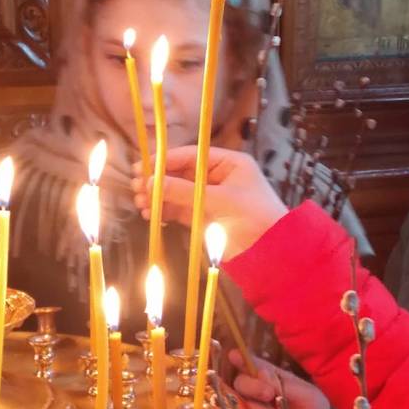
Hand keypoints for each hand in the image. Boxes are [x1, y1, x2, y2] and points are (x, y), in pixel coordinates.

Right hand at [132, 146, 287, 257]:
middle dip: (159, 180)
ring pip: (177, 194)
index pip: (192, 157)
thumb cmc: (256, 217)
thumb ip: (185, 192)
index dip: (166, 161)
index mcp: (229, 164)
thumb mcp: (221, 200)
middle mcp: (218, 178)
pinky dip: (165, 211)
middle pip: (181, 174)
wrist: (272, 252)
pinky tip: (150, 214)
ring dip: (158, 197)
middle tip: (136, 186)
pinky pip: (180, 211)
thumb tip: (151, 182)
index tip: (144, 167)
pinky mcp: (204, 218)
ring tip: (139, 202)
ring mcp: (210, 199)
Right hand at [229, 350, 334, 408]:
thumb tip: (261, 373)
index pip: (251, 365)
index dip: (240, 359)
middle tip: (270, 396)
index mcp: (271, 378)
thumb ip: (283, 384)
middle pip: (239, 385)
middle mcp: (257, 393)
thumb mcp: (306, 394)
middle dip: (253, 390)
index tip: (233, 356)